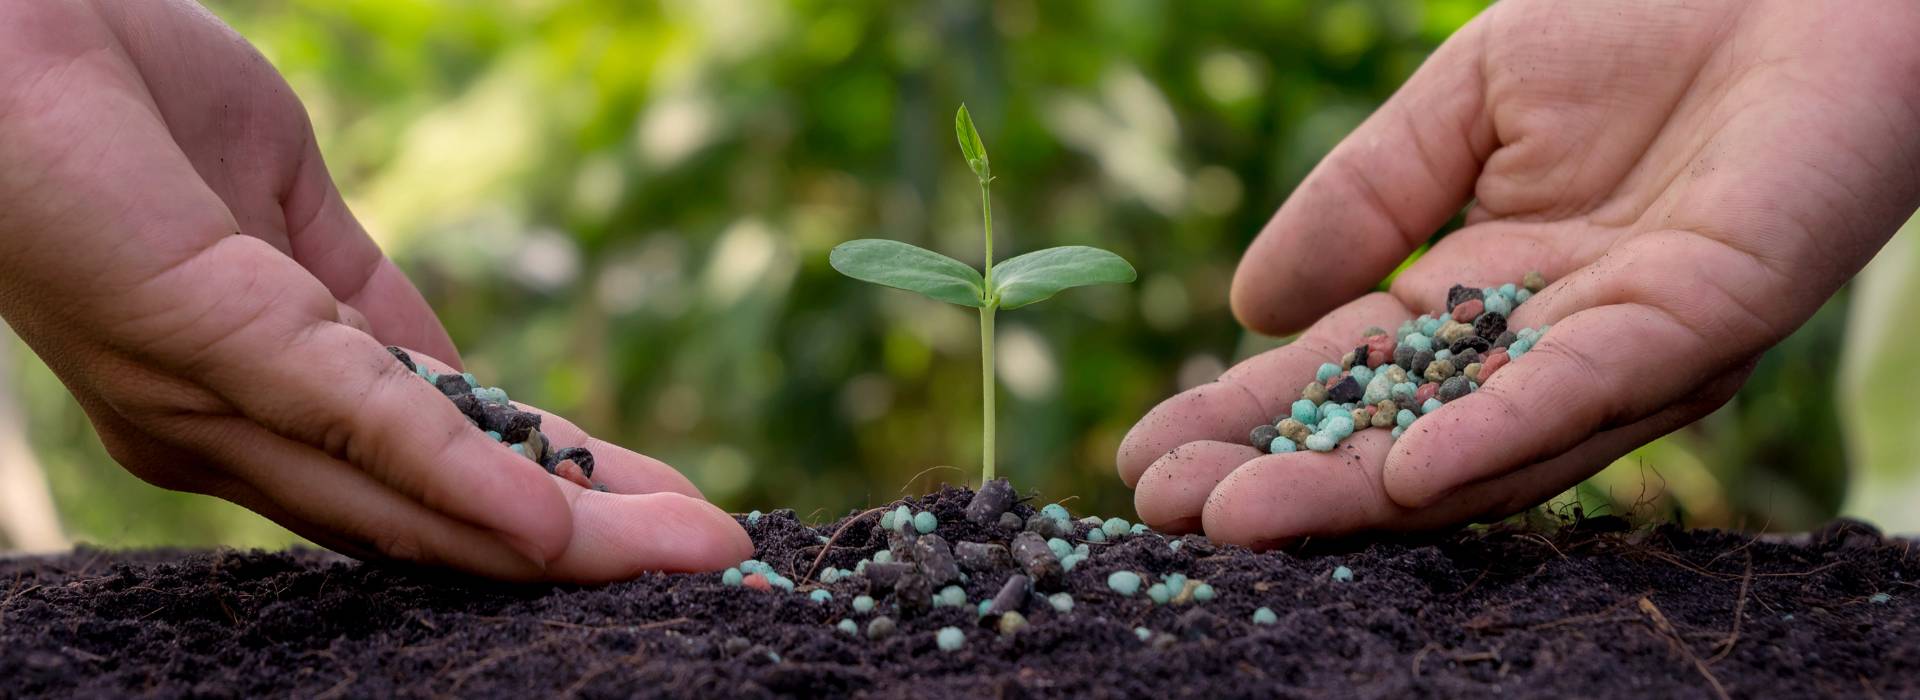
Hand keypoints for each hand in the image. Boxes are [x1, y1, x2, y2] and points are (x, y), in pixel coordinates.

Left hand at [0, 0, 748, 580]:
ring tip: (688, 554)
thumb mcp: (285, 212)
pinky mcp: (210, 346)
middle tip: (716, 563)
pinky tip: (558, 529)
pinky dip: (468, 486)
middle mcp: (231, 431)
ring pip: (416, 500)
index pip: (429, 469)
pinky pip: (364, 427)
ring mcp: (217, 402)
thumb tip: (459, 380)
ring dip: (565, 542)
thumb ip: (364, 307)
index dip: (552, 500)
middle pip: (436, 518)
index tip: (662, 521)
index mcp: (255, 390)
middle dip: (587, 546)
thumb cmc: (111, 88)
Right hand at [1117, 0, 1919, 546]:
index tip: (1148, 454)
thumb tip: (1250, 307)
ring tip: (1242, 515)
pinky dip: (1494, 437)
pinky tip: (1402, 476)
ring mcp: (1625, 341)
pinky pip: (1585, 392)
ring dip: (1359, 490)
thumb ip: (1367, 196)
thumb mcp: (1466, 99)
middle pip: (1399, 428)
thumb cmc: (1647, 13)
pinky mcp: (1703, 320)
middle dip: (1286, 476)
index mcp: (1488, 281)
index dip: (1252, 411)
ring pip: (1480, 441)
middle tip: (1168, 515)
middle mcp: (1549, 336)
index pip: (1351, 367)